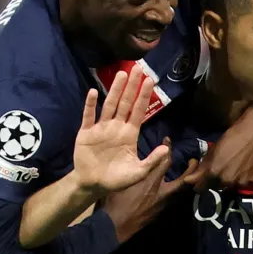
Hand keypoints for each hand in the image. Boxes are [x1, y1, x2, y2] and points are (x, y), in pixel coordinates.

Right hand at [73, 66, 170, 195]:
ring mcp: (101, 128)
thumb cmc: (117, 179)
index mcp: (130, 134)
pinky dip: (90, 105)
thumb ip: (152, 161)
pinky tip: (93, 92)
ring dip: (115, 90)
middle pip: (126, 102)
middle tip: (137, 69)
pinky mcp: (86, 132)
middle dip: (132, 87)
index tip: (150, 81)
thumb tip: (166, 148)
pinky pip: (88, 116)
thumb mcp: (138, 172)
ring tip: (121, 74)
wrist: (93, 184)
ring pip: (109, 105)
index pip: (139, 111)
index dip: (144, 96)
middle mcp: (117, 127)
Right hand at [99, 138, 197, 242]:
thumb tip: (144, 160)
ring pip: (182, 191)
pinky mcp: (162, 211)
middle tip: (194, 161)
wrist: (116, 225)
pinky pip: (175, 199)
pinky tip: (177, 188)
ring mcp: (164, 203)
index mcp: (150, 181)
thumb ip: (135, 170)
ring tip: (190, 174)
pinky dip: (179, 191)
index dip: (169, 148)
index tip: (168, 140)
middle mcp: (161, 192)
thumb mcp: (123, 181)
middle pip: (184, 179)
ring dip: (188, 181)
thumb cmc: (115, 201)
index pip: (165, 161)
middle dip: (192, 169)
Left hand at [185, 106, 252, 190]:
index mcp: (213, 172)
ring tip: (235, 166)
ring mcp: (240, 183)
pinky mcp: (252, 183)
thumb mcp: (213, 149)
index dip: (199, 183)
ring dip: (230, 180)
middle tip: (222, 168)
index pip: (199, 188)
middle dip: (215, 180)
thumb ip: (202, 167)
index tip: (201, 177)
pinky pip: (243, 185)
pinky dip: (243, 179)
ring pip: (230, 187)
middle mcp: (226, 181)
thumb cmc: (232, 136)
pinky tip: (246, 167)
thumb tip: (189, 180)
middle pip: (215, 187)